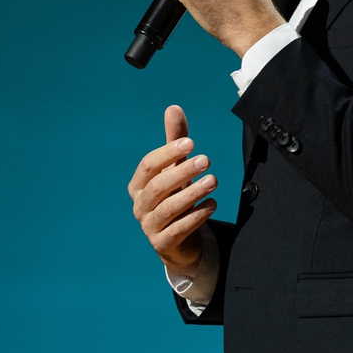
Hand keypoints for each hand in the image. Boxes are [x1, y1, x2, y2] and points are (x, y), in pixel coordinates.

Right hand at [128, 105, 217, 276]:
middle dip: (182, 172)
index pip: (148, 166)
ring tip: (214, 181)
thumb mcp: (176, 168)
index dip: (168, 153)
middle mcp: (140, 205)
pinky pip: (178, 230)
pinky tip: (212, 205)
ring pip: (168, 209)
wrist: (178, 239)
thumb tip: (173, 108)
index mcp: (139, 185)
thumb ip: (175, 140)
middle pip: (158, 186)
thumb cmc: (175, 195)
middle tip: (207, 161)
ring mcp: (149, 226)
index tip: (191, 143)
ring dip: (192, 194)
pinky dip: (196, 217)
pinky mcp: (163, 244)